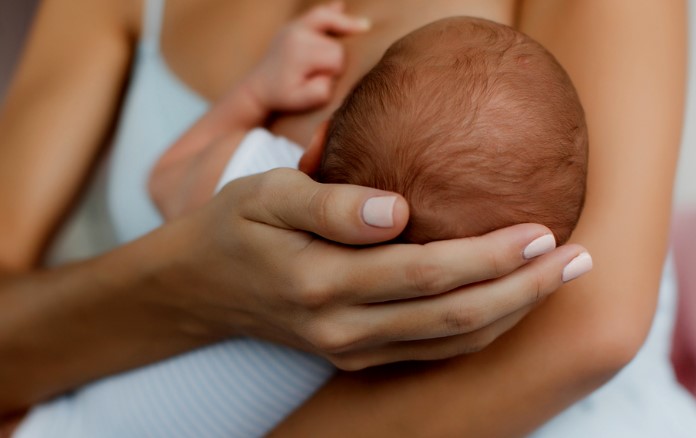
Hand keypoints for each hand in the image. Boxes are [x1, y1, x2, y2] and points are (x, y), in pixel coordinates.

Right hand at [162, 168, 591, 369]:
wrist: (201, 287)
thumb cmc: (235, 227)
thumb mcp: (267, 194)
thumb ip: (330, 204)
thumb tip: (397, 210)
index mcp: (322, 280)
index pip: (425, 273)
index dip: (488, 256)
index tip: (542, 231)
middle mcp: (342, 327)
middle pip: (452, 317)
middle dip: (522, 290)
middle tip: (577, 259)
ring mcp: (349, 349)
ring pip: (449, 344)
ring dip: (510, 314)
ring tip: (557, 281)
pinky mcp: (354, 355)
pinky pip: (430, 352)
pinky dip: (477, 332)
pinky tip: (508, 306)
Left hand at [243, 1, 369, 112]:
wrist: (257, 89)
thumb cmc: (283, 97)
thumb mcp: (302, 101)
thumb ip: (321, 91)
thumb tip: (331, 74)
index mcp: (300, 53)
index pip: (337, 57)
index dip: (336, 71)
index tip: (323, 81)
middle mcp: (297, 34)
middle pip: (335, 42)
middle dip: (336, 58)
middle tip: (319, 73)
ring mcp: (293, 26)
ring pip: (330, 22)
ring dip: (343, 29)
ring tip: (364, 26)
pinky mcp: (293, 25)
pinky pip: (316, 13)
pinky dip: (331, 11)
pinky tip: (341, 6)